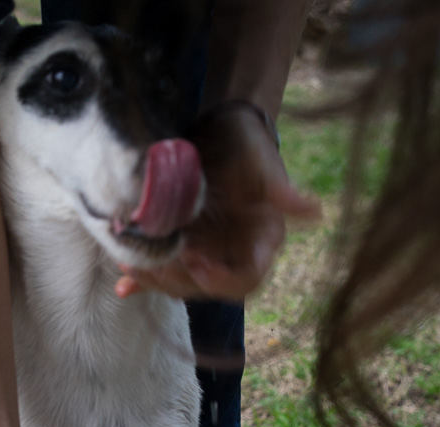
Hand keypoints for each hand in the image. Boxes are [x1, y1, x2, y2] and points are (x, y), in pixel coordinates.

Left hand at [115, 105, 318, 301]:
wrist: (222, 126)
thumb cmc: (248, 143)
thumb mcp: (263, 164)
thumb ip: (282, 192)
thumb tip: (316, 211)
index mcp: (260, 243)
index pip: (246, 279)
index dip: (222, 280)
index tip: (197, 265)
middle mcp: (233, 254)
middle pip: (206, 287)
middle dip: (178, 280)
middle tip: (151, 265)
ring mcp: (206, 252)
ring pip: (181, 282)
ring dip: (155, 279)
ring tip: (130, 265)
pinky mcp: (182, 245)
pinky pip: (164, 269)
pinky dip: (143, 278)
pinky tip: (123, 285)